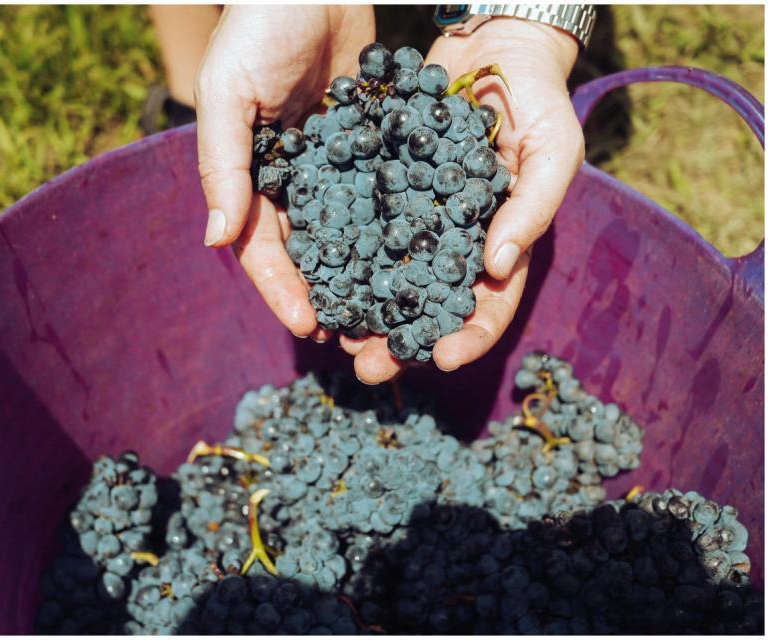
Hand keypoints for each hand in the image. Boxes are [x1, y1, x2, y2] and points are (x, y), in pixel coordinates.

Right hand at [195, 5, 374, 338]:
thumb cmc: (258, 29)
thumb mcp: (228, 95)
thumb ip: (223, 167)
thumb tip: (215, 242)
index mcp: (252, 177)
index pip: (262, 248)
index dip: (281, 289)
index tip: (308, 324)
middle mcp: (293, 180)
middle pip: (308, 252)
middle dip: (326, 295)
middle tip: (352, 336)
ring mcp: (335, 167)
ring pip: (349, 233)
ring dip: (364, 274)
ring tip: (387, 313)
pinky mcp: (372, 146)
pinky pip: (383, 194)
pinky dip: (395, 226)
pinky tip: (418, 256)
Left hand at [343, 19, 583, 383]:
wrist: (494, 48)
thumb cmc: (538, 101)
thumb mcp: (553, 151)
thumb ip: (531, 210)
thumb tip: (496, 270)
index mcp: (502, 245)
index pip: (489, 305)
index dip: (468, 338)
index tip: (439, 359)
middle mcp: (456, 244)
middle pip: (428, 308)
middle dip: (401, 343)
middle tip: (369, 368)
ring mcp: (419, 221)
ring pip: (389, 280)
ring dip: (364, 313)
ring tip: (335, 336)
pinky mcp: (386, 193)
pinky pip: (362, 231)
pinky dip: (343, 258)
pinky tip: (319, 278)